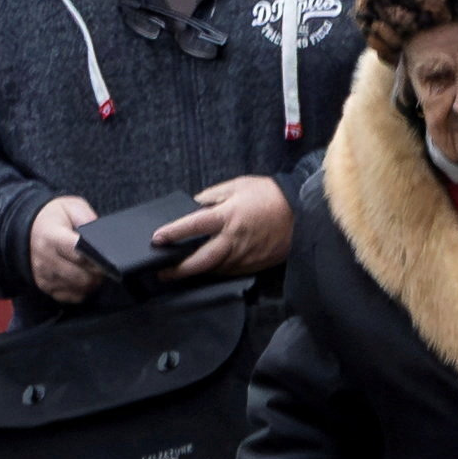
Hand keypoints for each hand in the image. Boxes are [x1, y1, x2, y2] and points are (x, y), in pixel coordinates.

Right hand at [27, 194, 105, 303]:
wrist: (26, 229)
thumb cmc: (52, 218)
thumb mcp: (70, 206)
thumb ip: (87, 218)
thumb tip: (100, 236)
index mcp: (51, 237)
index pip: (78, 253)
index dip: (96, 257)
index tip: (105, 256)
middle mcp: (45, 259)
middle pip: (81, 276)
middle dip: (98, 272)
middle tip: (103, 264)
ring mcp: (44, 275)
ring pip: (78, 288)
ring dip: (91, 282)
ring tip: (93, 269)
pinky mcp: (45, 286)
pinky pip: (71, 296)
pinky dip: (82, 289)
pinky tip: (82, 276)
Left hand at [152, 175, 293, 280]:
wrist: (300, 212)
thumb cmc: (268, 195)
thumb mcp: (237, 186)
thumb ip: (212, 197)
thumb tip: (194, 206)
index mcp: (226, 216)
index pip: (192, 226)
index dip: (172, 233)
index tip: (157, 239)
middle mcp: (232, 240)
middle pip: (200, 261)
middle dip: (179, 269)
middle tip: (162, 272)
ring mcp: (243, 255)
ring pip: (213, 269)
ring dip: (195, 272)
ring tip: (179, 271)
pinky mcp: (252, 264)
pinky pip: (228, 271)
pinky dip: (215, 270)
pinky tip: (206, 268)